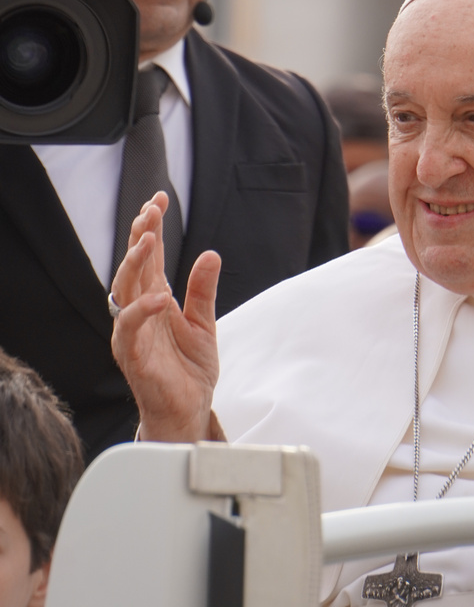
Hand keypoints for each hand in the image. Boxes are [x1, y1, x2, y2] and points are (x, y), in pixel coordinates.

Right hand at [110, 191, 221, 441]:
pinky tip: (158, 296)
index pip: (149, 256)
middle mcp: (139, 311)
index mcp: (154, 299)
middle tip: (151, 210)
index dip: (151, 227)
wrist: (187, 412)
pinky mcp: (134, 356)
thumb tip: (211, 254)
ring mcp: (133, 332)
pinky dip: (142, 311)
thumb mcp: (204, 323)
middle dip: (140, 236)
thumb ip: (203, 290)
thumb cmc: (188, 369)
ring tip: (148, 240)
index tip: (159, 199)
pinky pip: (131, 329)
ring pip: (124, 290)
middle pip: (134, 266)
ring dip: (134, 263)